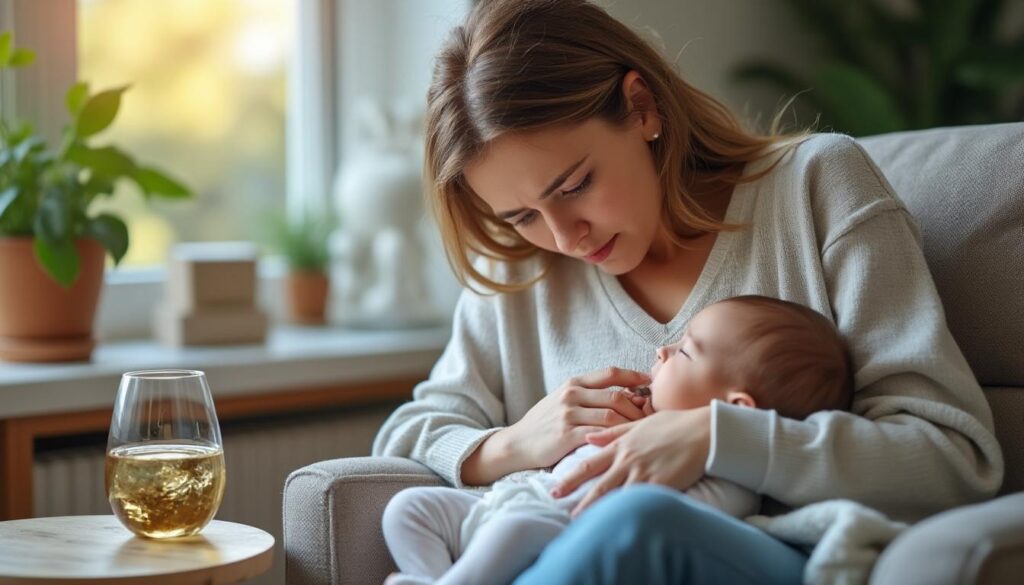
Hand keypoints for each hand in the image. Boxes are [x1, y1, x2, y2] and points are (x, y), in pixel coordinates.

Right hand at [506, 367, 650, 469]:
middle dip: (638, 407)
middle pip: (616, 396)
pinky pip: (599, 435)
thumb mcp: (563, 401)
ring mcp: (569, 415)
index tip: (651, 382)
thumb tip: (625, 395)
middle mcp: (572, 395)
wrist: (517, 443)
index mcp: (573, 383)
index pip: (610, 373)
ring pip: (611, 416)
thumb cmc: (544, 423)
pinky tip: (626, 445)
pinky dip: (616, 439)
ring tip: (644, 433)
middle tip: (652, 417)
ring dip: (631, 425)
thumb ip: (588, 396)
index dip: (634, 376)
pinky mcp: (566, 435)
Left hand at [550, 406, 711, 517]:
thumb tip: (590, 437)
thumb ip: (615, 431)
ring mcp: (644, 473)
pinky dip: (626, 511)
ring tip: (581, 521)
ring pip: (615, 494)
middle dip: (576, 496)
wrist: (703, 431)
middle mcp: (628, 460)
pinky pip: (639, 501)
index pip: (590, 463)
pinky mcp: (660, 484)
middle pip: (597, 482)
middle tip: (557, 505)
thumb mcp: (640, 424)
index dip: (571, 477)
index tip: (555, 487)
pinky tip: (616, 523)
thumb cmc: (674, 425)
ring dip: (597, 509)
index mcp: (622, 445)